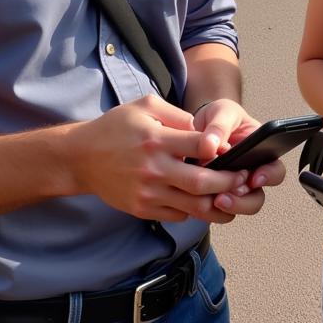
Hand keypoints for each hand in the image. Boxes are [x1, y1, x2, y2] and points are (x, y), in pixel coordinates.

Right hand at [70, 95, 249, 223]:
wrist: (80, 157)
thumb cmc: (116, 127)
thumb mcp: (146, 106)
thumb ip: (178, 115)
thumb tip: (205, 131)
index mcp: (157, 140)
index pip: (200, 146)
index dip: (221, 150)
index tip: (233, 151)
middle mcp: (153, 169)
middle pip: (202, 183)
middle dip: (228, 182)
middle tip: (243, 178)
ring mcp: (147, 192)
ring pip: (193, 206)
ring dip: (217, 204)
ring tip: (232, 197)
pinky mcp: (142, 209)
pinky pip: (177, 215)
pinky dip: (194, 210)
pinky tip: (203, 202)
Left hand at [192, 100, 285, 216]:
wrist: (196, 126)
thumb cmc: (218, 117)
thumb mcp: (222, 111)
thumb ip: (219, 125)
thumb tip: (211, 145)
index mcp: (260, 152)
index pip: (275, 169)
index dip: (269, 176)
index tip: (255, 178)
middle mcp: (249, 172)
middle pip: (258, 197)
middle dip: (245, 201)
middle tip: (228, 196)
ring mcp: (232, 186)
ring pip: (240, 207)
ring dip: (230, 207)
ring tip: (215, 200)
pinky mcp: (214, 194)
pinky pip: (218, 210)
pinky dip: (210, 209)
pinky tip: (199, 200)